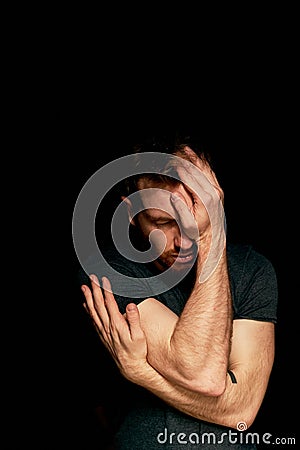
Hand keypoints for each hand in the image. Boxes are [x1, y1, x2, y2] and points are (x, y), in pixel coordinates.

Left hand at [82, 274, 147, 382]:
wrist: (130, 367)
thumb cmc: (137, 351)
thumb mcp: (139, 336)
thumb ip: (134, 319)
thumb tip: (130, 305)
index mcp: (117, 324)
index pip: (109, 303)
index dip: (106, 290)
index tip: (104, 279)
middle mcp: (107, 326)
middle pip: (98, 305)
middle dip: (95, 290)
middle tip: (91, 278)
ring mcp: (103, 331)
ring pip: (93, 311)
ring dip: (88, 298)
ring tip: (84, 288)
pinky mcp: (102, 335)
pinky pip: (92, 320)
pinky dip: (88, 311)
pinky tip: (86, 305)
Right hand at [174, 147, 225, 281]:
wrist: (213, 238)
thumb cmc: (198, 233)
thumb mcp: (187, 224)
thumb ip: (180, 209)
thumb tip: (172, 195)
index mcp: (205, 199)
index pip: (189, 177)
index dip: (178, 167)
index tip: (169, 161)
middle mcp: (213, 192)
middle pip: (197, 170)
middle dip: (185, 160)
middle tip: (174, 151)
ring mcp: (217, 191)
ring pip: (205, 169)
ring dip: (194, 159)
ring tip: (185, 150)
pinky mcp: (218, 192)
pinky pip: (210, 174)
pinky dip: (202, 165)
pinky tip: (196, 159)